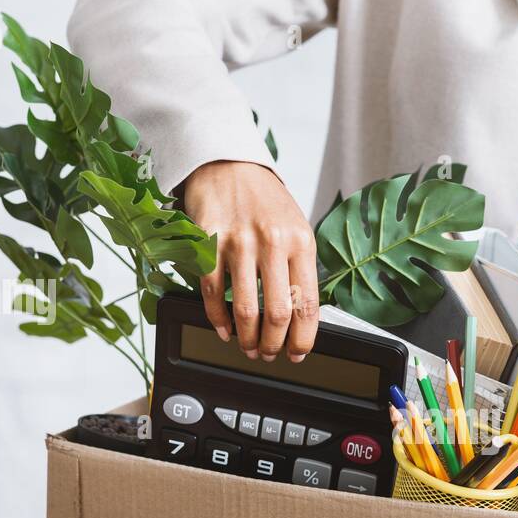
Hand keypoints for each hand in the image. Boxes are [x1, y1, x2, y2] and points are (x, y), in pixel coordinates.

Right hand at [182, 160, 319, 361]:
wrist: (229, 164)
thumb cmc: (265, 201)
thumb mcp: (296, 229)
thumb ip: (299, 268)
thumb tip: (301, 317)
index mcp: (301, 241)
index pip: (308, 304)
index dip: (304, 338)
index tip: (298, 352)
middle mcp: (272, 242)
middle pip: (277, 313)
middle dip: (273, 344)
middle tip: (269, 354)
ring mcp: (239, 242)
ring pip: (245, 309)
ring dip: (247, 338)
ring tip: (248, 347)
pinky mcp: (209, 242)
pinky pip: (214, 293)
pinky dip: (218, 320)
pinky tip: (225, 330)